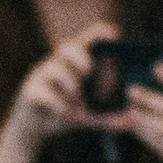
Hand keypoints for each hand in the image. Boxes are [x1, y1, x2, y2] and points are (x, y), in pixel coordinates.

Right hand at [5, 25, 107, 151]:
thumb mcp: (88, 115)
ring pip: (55, 67)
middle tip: (89, 71)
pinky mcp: (30, 91)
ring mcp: (41, 76)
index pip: (86, 40)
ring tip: (78, 100)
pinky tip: (66, 115)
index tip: (116, 34)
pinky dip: (59, 104)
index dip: (100, 32)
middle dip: (82, 56)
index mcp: (73, 64)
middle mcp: (56, 64)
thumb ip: (108, 117)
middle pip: (67, 46)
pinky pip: (44, 91)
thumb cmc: (62, 113)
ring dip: (71, 83)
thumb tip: (132, 121)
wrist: (31, 129)